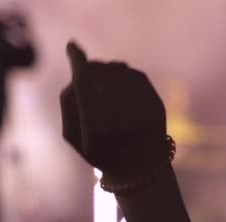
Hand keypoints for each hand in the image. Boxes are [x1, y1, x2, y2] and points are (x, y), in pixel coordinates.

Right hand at [60, 41, 166, 178]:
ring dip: (108, 70)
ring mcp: (142, 112)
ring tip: (105, 85)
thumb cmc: (99, 152)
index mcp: (96, 129)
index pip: (84, 82)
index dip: (77, 61)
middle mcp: (121, 119)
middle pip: (101, 72)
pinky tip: (121, 88)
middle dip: (92, 67)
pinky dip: (125, 75)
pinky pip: (136, 75)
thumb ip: (69, 103)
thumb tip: (76, 70)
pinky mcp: (157, 105)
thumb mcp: (74, 136)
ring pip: (119, 70)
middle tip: (88, 72)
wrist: (139, 171)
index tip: (72, 46)